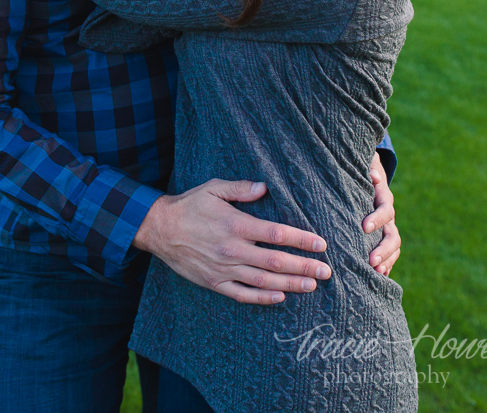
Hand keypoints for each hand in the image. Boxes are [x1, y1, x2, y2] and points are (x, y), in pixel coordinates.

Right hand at [134, 178, 331, 304]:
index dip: (302, 240)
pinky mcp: (214, 282)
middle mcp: (233, 249)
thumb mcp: (213, 188)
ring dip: (291, 284)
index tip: (321, 244)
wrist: (159, 229)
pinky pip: (243, 295)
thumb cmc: (189, 205)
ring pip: (264, 281)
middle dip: (305, 266)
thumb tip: (265, 187)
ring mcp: (224, 269)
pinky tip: (280, 298)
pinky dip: (263, 299)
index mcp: (236, 224)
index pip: (277, 234)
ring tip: (312, 285)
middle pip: (276, 262)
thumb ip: (241, 189)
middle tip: (327, 271)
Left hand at [362, 153, 400, 275]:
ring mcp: (388, 229)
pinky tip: (378, 279)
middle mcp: (388, 217)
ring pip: (394, 248)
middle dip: (383, 250)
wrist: (368, 175)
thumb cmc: (361, 170)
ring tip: (376, 274)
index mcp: (383, 198)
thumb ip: (369, 168)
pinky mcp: (383, 238)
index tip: (364, 227)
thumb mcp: (364, 165)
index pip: (385, 210)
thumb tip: (374, 176)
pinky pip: (389, 256)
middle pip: (393, 236)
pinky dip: (386, 267)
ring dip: (387, 262)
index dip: (377, 219)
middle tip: (371, 261)